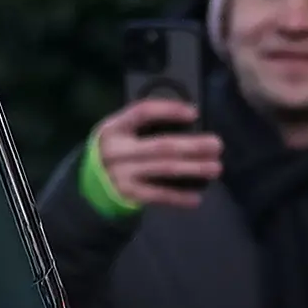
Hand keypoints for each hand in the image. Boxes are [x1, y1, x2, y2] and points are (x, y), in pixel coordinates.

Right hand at [93, 98, 223, 209]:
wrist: (90, 183)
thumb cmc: (117, 149)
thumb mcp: (120, 132)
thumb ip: (143, 126)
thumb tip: (189, 121)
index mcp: (114, 127)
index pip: (142, 112)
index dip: (169, 110)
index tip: (194, 112)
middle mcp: (116, 150)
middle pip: (161, 145)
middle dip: (192, 145)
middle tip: (217, 145)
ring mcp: (121, 175)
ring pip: (164, 169)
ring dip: (193, 169)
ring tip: (216, 168)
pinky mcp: (128, 195)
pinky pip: (159, 195)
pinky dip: (179, 197)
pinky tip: (197, 197)